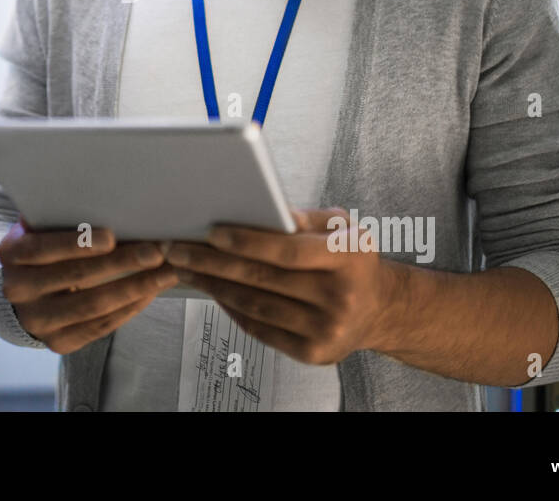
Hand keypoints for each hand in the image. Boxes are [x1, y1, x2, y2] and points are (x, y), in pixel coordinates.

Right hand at [0, 216, 179, 354]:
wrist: (23, 288)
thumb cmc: (43, 244)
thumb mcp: (41, 225)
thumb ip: (61, 215)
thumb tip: (111, 199)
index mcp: (11, 254)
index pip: (43, 249)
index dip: (78, 244)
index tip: (113, 236)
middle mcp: (18, 291)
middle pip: (76, 278)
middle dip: (121, 264)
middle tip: (156, 252)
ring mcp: (38, 321)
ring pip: (93, 306)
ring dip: (135, 288)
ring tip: (166, 273)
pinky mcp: (59, 343)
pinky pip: (101, 326)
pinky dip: (130, 307)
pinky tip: (151, 291)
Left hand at [164, 207, 398, 364]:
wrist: (380, 309)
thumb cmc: (350, 259)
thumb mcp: (341, 228)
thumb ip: (303, 218)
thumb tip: (258, 206)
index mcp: (349, 257)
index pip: (288, 250)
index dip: (246, 241)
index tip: (210, 232)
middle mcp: (341, 296)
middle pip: (264, 279)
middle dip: (213, 263)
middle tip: (178, 249)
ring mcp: (327, 329)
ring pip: (255, 305)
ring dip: (213, 285)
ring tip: (186, 268)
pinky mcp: (313, 353)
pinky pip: (260, 328)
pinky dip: (230, 308)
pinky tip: (211, 290)